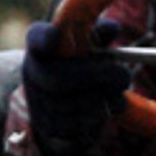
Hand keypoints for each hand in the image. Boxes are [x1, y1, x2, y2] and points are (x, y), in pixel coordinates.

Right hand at [21, 18, 129, 155]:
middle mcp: (32, 72)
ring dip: (102, 99)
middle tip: (123, 75)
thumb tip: (112, 27)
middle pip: (58, 78)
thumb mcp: (89, 43)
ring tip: (118, 94)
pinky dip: (99, 118)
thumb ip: (99, 34)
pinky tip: (109, 108)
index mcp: (40, 45)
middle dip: (96, 77)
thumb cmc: (80, 63)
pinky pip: (76, 127)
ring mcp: (37, 101)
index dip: (43, 38)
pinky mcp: (49, 127)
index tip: (56, 35)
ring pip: (70, 106)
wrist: (64, 102)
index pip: (36, 38)